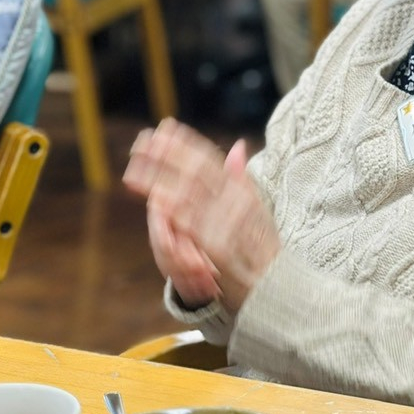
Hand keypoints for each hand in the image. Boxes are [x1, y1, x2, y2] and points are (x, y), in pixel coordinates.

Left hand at [124, 121, 280, 311]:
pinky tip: (155, 198)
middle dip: (167, 154)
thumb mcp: (258, 206)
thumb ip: (242, 177)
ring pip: (187, 192)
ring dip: (159, 179)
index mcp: (241, 189)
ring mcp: (226, 221)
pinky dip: (173, 209)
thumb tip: (238, 145)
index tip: (165, 128)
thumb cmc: (264, 247)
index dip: (185, 143)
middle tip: (143, 141)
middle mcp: (235, 200)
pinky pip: (192, 223)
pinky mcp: (217, 244)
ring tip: (135, 168)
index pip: (209, 159)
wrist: (277, 284)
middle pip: (194, 170)